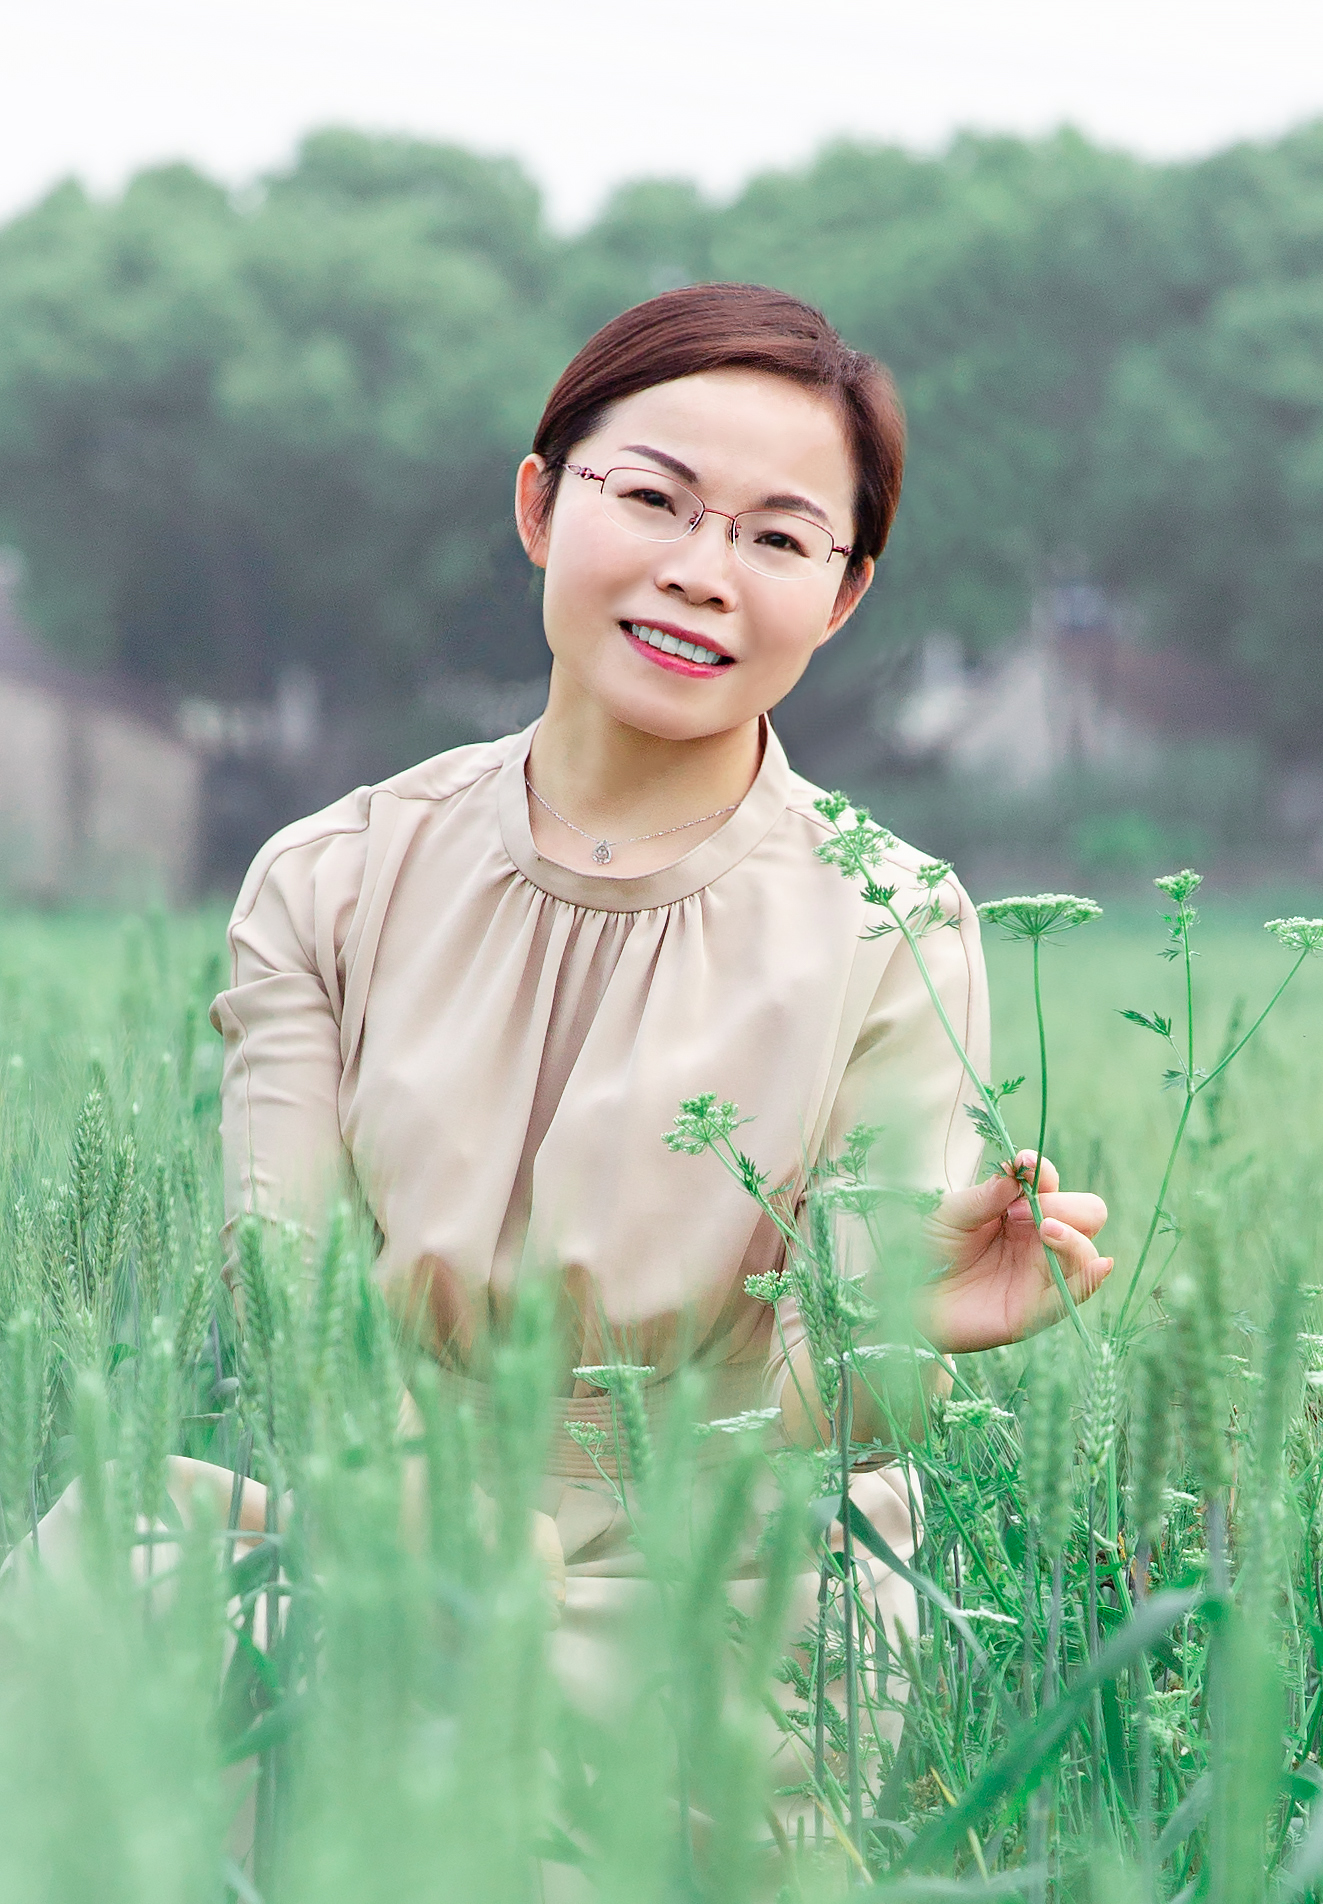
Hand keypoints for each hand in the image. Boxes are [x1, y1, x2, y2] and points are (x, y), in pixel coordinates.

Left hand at [917, 1152, 1111, 1354]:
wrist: (908, 1299)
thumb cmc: (927, 1250)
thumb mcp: (947, 1214)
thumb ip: (983, 1195)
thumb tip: (1017, 1172)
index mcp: (1018, 1208)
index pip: (1050, 1182)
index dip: (1042, 1172)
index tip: (1022, 1166)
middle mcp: (1037, 1238)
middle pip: (1086, 1214)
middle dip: (1065, 1206)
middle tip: (1019, 1213)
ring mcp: (1041, 1272)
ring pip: (1086, 1252)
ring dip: (1073, 1238)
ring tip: (1044, 1231)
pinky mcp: (1037, 1309)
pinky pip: (1074, 1294)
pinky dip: (1090, 1278)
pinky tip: (1099, 1266)